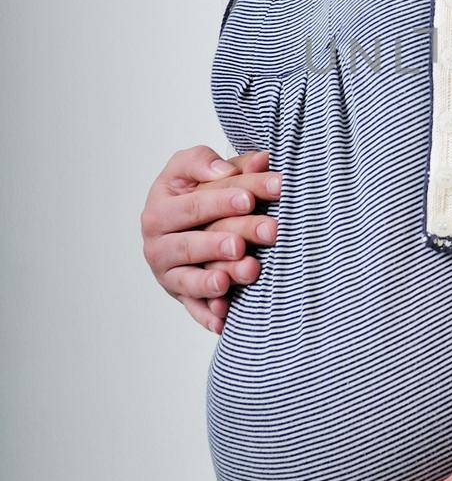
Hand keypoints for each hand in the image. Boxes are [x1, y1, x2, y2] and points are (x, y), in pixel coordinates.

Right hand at [140, 146, 281, 333]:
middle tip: (266, 232)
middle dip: (230, 236)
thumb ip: (211, 163)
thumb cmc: (195, 189)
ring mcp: (167, 272)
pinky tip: (226, 318)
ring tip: (248, 271)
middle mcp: (157, 243)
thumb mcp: (195, 168)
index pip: (194, 202)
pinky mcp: (180, 296)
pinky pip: (193, 309)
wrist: (181, 221)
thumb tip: (242, 165)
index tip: (250, 198)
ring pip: (189, 278)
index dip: (223, 199)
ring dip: (217, 278)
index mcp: (159, 207)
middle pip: (194, 242)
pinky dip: (208, 314)